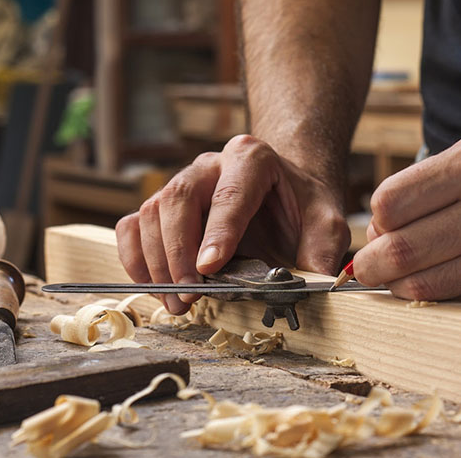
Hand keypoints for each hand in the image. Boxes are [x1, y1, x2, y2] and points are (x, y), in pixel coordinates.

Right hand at [116, 135, 349, 314]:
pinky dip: (135, 259)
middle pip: (178, 201)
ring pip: (150, 214)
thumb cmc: (303, 205)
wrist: (285, 190)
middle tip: (188, 295)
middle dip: (178, 254)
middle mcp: (210, 165)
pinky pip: (133, 226)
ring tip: (176, 303)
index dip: (217, 233)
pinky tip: (153, 287)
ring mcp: (181, 182)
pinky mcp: (163, 204)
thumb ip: (323, 250)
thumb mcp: (327, 222)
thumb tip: (314, 284)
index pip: (230, 194)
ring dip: (156, 264)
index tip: (208, 268)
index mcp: (252, 159)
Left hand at [353, 120, 460, 308]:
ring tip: (399, 276)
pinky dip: (441, 296)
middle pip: (400, 252)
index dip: (375, 219)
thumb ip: (435, 183)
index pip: (391, 203)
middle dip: (371, 264)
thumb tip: (383, 226)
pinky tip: (441, 281)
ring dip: (400, 286)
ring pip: (425, 287)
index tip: (379, 225)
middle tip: (368, 265)